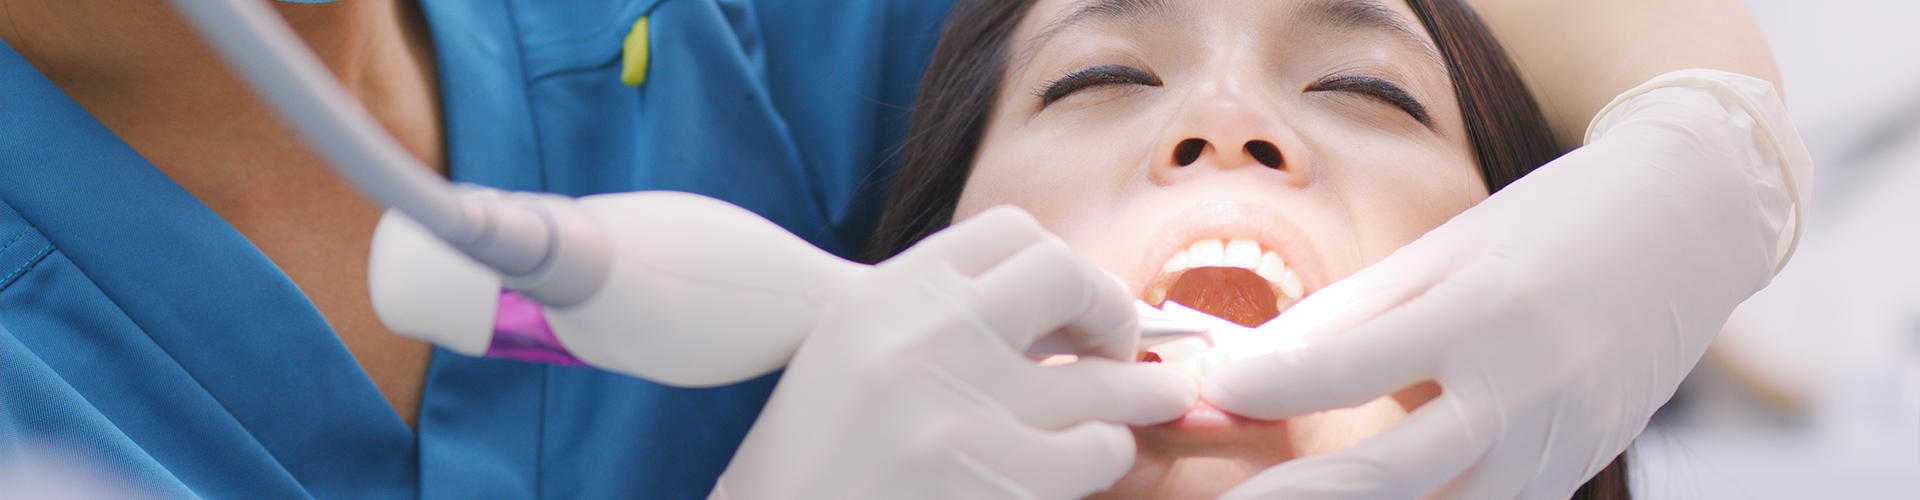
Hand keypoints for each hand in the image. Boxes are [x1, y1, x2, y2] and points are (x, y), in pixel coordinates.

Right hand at [710, 206, 1198, 499]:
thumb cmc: (812, 458)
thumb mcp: (854, 354)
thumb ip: (938, 320)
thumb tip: (1051, 319)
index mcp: (889, 294)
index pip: (1011, 233)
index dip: (1062, 264)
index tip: (1075, 301)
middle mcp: (929, 336)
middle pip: (1067, 280)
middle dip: (1112, 311)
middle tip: (1124, 345)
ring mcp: (967, 409)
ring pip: (1101, 381)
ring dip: (1135, 394)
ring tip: (1154, 399)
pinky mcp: (999, 478)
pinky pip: (1096, 452)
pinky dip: (1105, 455)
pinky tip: (1094, 460)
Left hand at [1202, 69, 1810, 498]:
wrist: (1686, 231)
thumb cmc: (1547, 227)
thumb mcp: (1441, 251)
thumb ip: (1348, 315)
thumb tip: (1250, 365)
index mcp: (1478, 315)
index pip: (1349, 367)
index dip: (1270, 388)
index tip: (1210, 395)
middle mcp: (1520, 393)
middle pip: (1385, 476)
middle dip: (1293, 499)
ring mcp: (1551, 447)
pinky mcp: (1569, 475)